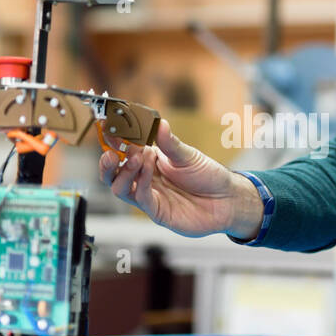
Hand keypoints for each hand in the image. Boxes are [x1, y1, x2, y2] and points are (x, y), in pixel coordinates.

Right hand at [98, 119, 262, 238]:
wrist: (227, 200)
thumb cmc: (208, 176)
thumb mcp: (188, 155)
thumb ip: (170, 143)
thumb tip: (160, 124)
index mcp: (149, 161)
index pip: (123, 151)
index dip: (113, 142)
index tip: (108, 129)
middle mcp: (145, 179)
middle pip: (114, 173)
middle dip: (108, 162)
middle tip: (111, 151)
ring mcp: (149, 196)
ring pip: (121, 187)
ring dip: (124, 172)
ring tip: (135, 157)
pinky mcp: (157, 211)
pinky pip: (141, 198)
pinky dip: (141, 183)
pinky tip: (148, 170)